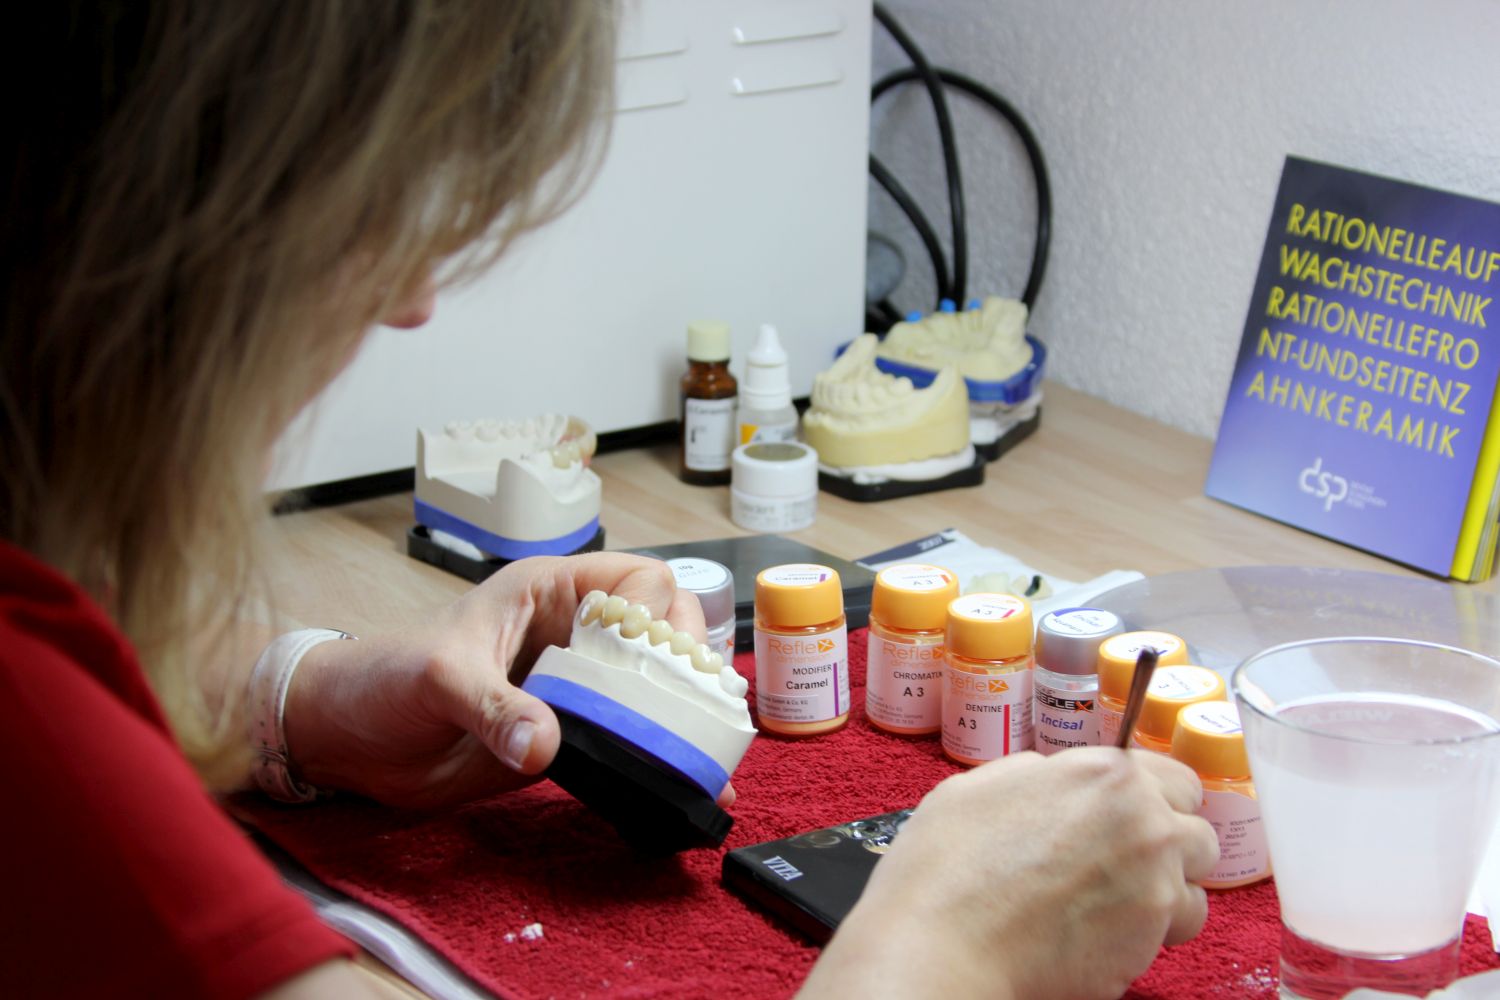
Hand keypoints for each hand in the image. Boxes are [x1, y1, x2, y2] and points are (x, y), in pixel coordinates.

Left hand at [281, 552, 718, 808]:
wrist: (349, 739)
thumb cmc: (386, 678)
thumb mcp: (436, 679)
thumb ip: (491, 707)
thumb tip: (545, 744)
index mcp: (550, 592)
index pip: (637, 580)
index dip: (656, 612)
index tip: (651, 656)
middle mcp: (576, 635)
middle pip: (667, 630)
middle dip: (689, 664)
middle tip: (693, 709)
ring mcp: (580, 688)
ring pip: (658, 686)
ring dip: (690, 715)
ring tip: (709, 755)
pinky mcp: (573, 737)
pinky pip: (630, 740)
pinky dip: (663, 758)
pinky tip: (690, 785)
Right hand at [800, 749, 1218, 999]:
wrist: (943, 945)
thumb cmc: (946, 867)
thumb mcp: (981, 785)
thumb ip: (1039, 776)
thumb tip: (1055, 779)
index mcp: (1105, 775)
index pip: (1175, 778)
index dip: (1152, 799)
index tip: (1132, 816)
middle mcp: (1145, 824)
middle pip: (1198, 832)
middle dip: (1169, 847)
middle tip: (1124, 863)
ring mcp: (1154, 886)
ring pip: (1197, 889)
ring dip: (1168, 894)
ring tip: (1116, 905)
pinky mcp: (1148, 943)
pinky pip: (1171, 934)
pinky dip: (1148, 937)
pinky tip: (1100, 933)